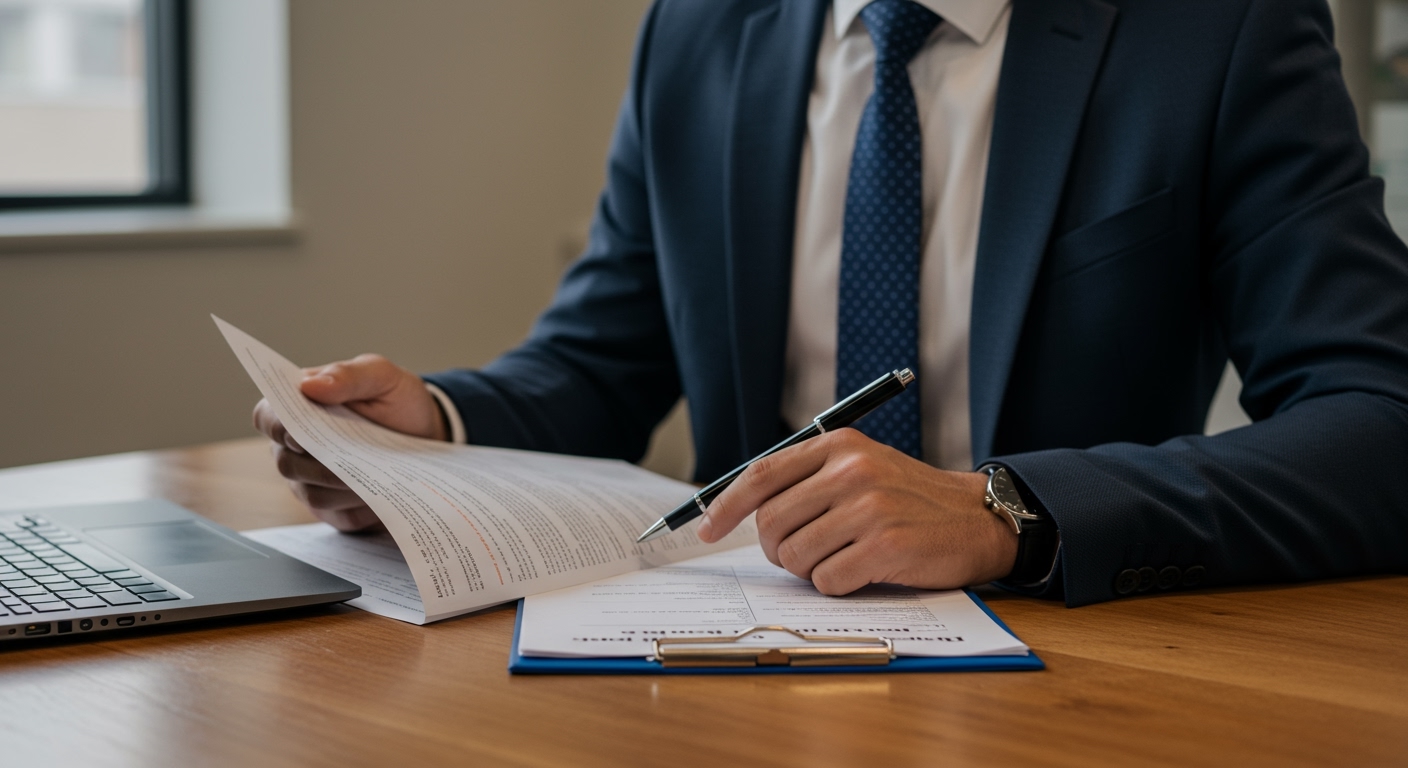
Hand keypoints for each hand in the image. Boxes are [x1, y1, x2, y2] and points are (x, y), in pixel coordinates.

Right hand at [252, 354, 447, 531]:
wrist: (428, 434)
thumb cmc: (397, 401)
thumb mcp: (382, 377)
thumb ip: (348, 375)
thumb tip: (310, 385)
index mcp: (299, 406)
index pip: (267, 416)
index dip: (278, 426)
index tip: (301, 433)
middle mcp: (296, 446)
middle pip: (286, 462)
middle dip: (320, 464)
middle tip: (355, 460)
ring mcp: (312, 479)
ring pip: (312, 493)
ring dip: (343, 487)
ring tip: (376, 476)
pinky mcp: (334, 507)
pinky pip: (337, 515)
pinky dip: (360, 507)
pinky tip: (381, 494)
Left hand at [695, 429, 1016, 594]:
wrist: (975, 519)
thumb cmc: (908, 500)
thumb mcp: (860, 468)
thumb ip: (809, 479)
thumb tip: (744, 511)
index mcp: (839, 446)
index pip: (761, 475)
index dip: (725, 506)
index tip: (706, 530)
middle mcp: (852, 470)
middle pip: (771, 522)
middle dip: (775, 550)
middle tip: (799, 556)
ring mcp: (869, 508)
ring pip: (796, 556)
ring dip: (808, 570)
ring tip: (839, 559)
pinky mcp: (886, 546)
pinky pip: (827, 580)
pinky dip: (836, 585)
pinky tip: (862, 572)